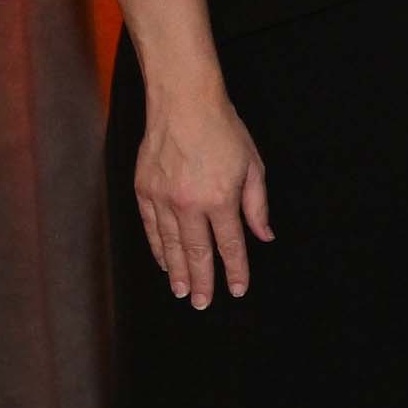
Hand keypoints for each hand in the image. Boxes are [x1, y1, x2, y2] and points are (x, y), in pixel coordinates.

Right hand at [130, 86, 273, 306]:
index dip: (236, 270)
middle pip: (196, 253)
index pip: (230, 245)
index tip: (238, 290)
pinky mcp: (144, 191)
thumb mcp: (253, 166)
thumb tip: (264, 236)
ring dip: (177, 271)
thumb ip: (257, 206)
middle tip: (202, 304)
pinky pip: (152, 228)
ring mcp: (162, 198)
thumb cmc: (223, 131)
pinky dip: (158, 248)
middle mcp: (189, 204)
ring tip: (182, 292)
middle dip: (202, 281)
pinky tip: (163, 262)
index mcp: (220, 199)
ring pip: (171, 245)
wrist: (183, 103)